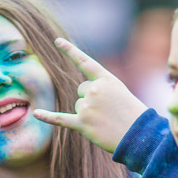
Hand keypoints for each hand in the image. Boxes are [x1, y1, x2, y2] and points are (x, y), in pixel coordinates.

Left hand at [32, 37, 147, 152]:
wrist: (140, 136)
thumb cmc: (133, 114)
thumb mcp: (120, 92)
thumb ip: (101, 87)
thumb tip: (82, 94)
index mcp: (106, 79)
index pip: (84, 62)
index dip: (70, 51)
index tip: (57, 41)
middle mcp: (94, 90)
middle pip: (80, 90)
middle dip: (90, 99)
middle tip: (109, 111)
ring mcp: (87, 107)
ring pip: (78, 106)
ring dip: (88, 114)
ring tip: (106, 121)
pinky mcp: (82, 124)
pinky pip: (60, 119)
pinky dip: (48, 117)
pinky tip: (36, 114)